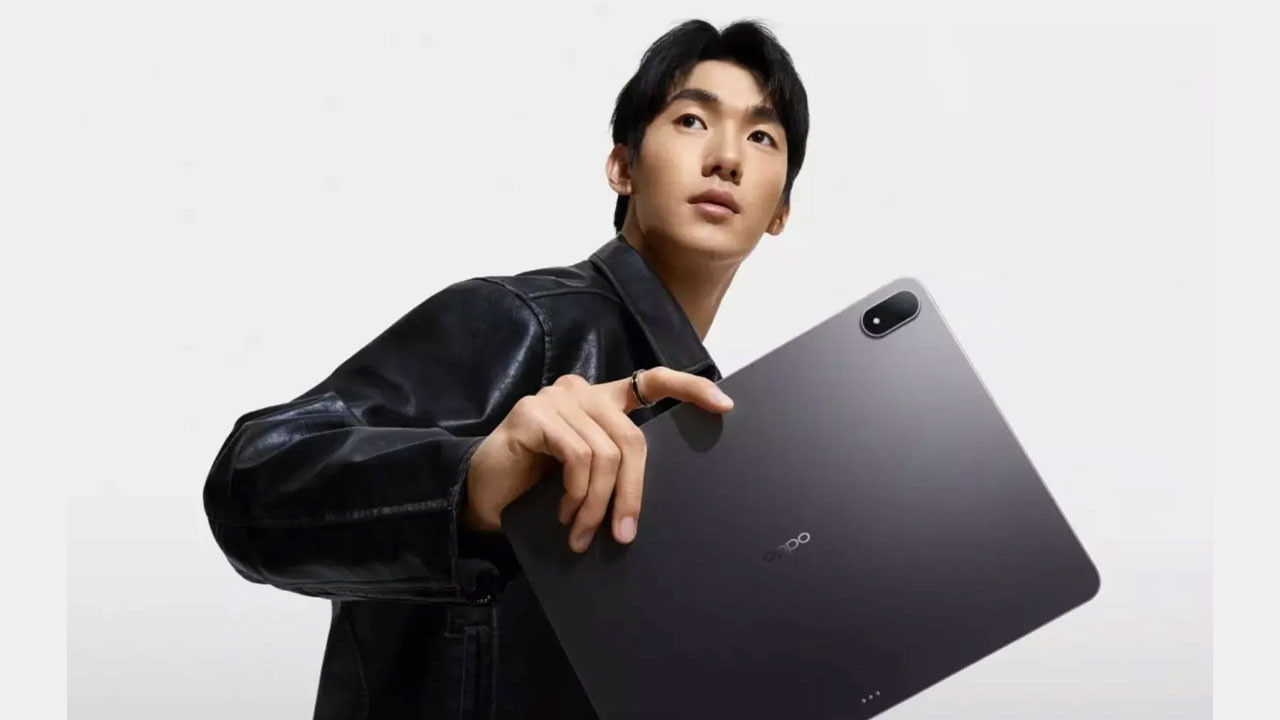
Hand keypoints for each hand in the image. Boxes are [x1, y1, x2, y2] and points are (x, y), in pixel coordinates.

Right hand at [462, 366, 733, 552]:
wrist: (483, 495)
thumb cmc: (538, 487)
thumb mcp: (586, 476)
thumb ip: (615, 467)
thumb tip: (649, 502)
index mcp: (603, 401)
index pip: (654, 381)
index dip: (690, 390)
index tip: (725, 407)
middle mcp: (582, 390)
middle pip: (632, 439)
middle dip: (633, 493)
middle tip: (623, 534)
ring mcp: (556, 398)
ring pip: (605, 454)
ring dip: (597, 504)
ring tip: (582, 533)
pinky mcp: (533, 413)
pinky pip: (576, 455)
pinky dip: (576, 492)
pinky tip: (565, 514)